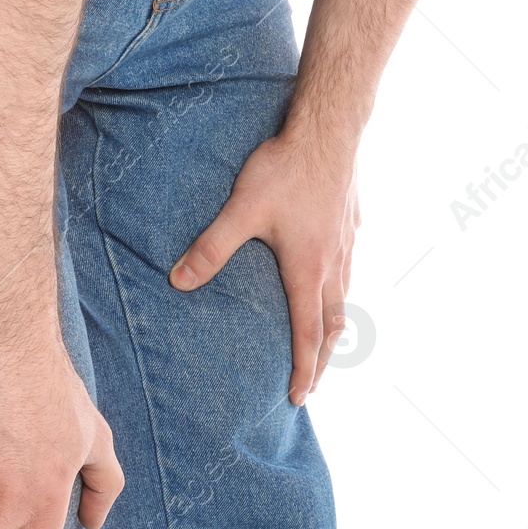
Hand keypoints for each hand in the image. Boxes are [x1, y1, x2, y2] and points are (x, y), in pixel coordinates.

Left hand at [169, 129, 359, 404]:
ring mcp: (346, 243)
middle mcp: (333, 263)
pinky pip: (349, 267)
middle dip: (323, 359)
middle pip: (333, 325)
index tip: (299, 397)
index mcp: (307, 270)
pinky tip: (333, 275)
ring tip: (324, 340)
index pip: (307, 334)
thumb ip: (211, 248)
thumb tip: (178, 282)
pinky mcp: (350, 222)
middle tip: (314, 384)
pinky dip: (341, 287)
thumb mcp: (241, 210)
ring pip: (345, 296)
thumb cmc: (285, 170)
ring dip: (334, 325)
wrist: (328, 131)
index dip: (304, 370)